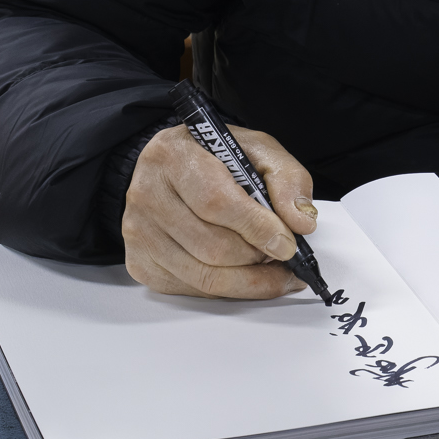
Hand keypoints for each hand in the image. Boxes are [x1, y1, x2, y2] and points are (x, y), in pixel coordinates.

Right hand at [121, 122, 318, 297]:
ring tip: (270, 266)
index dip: (256, 228)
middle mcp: (146, 193)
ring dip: (246, 279)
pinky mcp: (139, 260)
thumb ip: (287, 179)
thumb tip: (301, 222)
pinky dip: (225, 288)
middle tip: (282, 254)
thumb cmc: (217, 157)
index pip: (216, 202)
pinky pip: (189, 289)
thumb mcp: (259, 150)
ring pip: (201, 275)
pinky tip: (243, 273)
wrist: (177, 164)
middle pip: (210, 247)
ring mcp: (137, 230)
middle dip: (256, 257)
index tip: (287, 243)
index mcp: (173, 155)